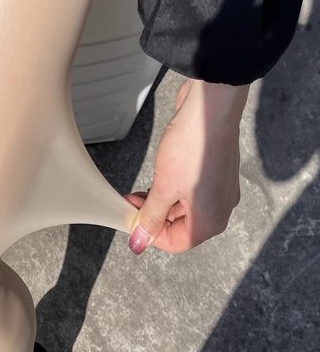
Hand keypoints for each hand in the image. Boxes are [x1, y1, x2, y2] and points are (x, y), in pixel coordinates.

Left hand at [125, 78, 249, 254]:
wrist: (209, 109)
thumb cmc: (192, 148)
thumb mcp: (164, 189)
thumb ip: (151, 217)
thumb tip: (140, 241)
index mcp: (211, 220)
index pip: (176, 243)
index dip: (151, 234)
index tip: (132, 219)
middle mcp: (220, 208)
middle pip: (181, 226)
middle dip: (154, 216)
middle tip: (131, 201)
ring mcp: (220, 189)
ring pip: (184, 207)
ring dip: (161, 202)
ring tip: (141, 189)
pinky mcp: (215, 172)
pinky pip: (191, 190)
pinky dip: (173, 189)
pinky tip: (160, 177)